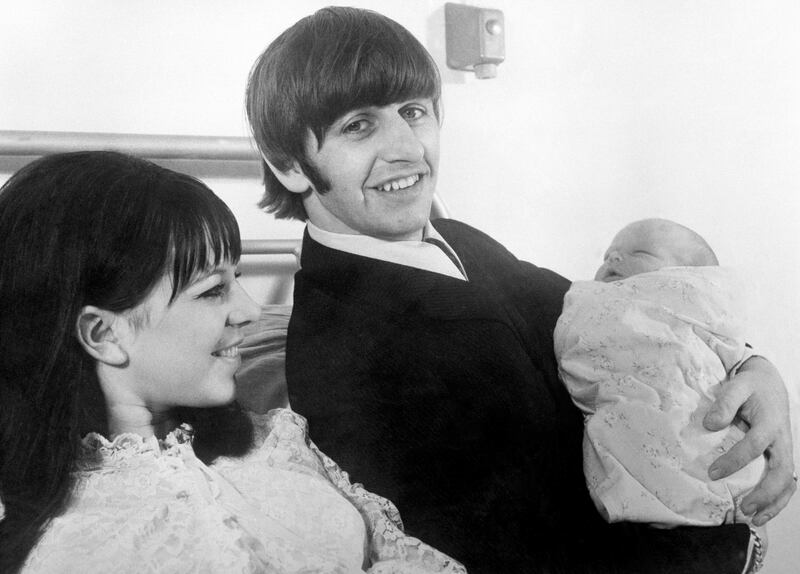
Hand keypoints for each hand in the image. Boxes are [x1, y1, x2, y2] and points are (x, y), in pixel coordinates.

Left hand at [704, 356, 795, 525]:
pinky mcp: (783, 456)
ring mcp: (785, 450)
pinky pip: (786, 482)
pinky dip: (777, 500)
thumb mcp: (736, 386)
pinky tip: (761, 513)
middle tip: (742, 508)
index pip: (754, 445)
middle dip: (764, 493)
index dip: (734, 460)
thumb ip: (724, 403)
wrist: (769, 383)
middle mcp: (782, 440)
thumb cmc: (750, 386)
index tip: (713, 472)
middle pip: (781, 472)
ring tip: (753, 519)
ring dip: (774, 503)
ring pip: (788, 482)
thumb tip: (710, 424)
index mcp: (770, 422)